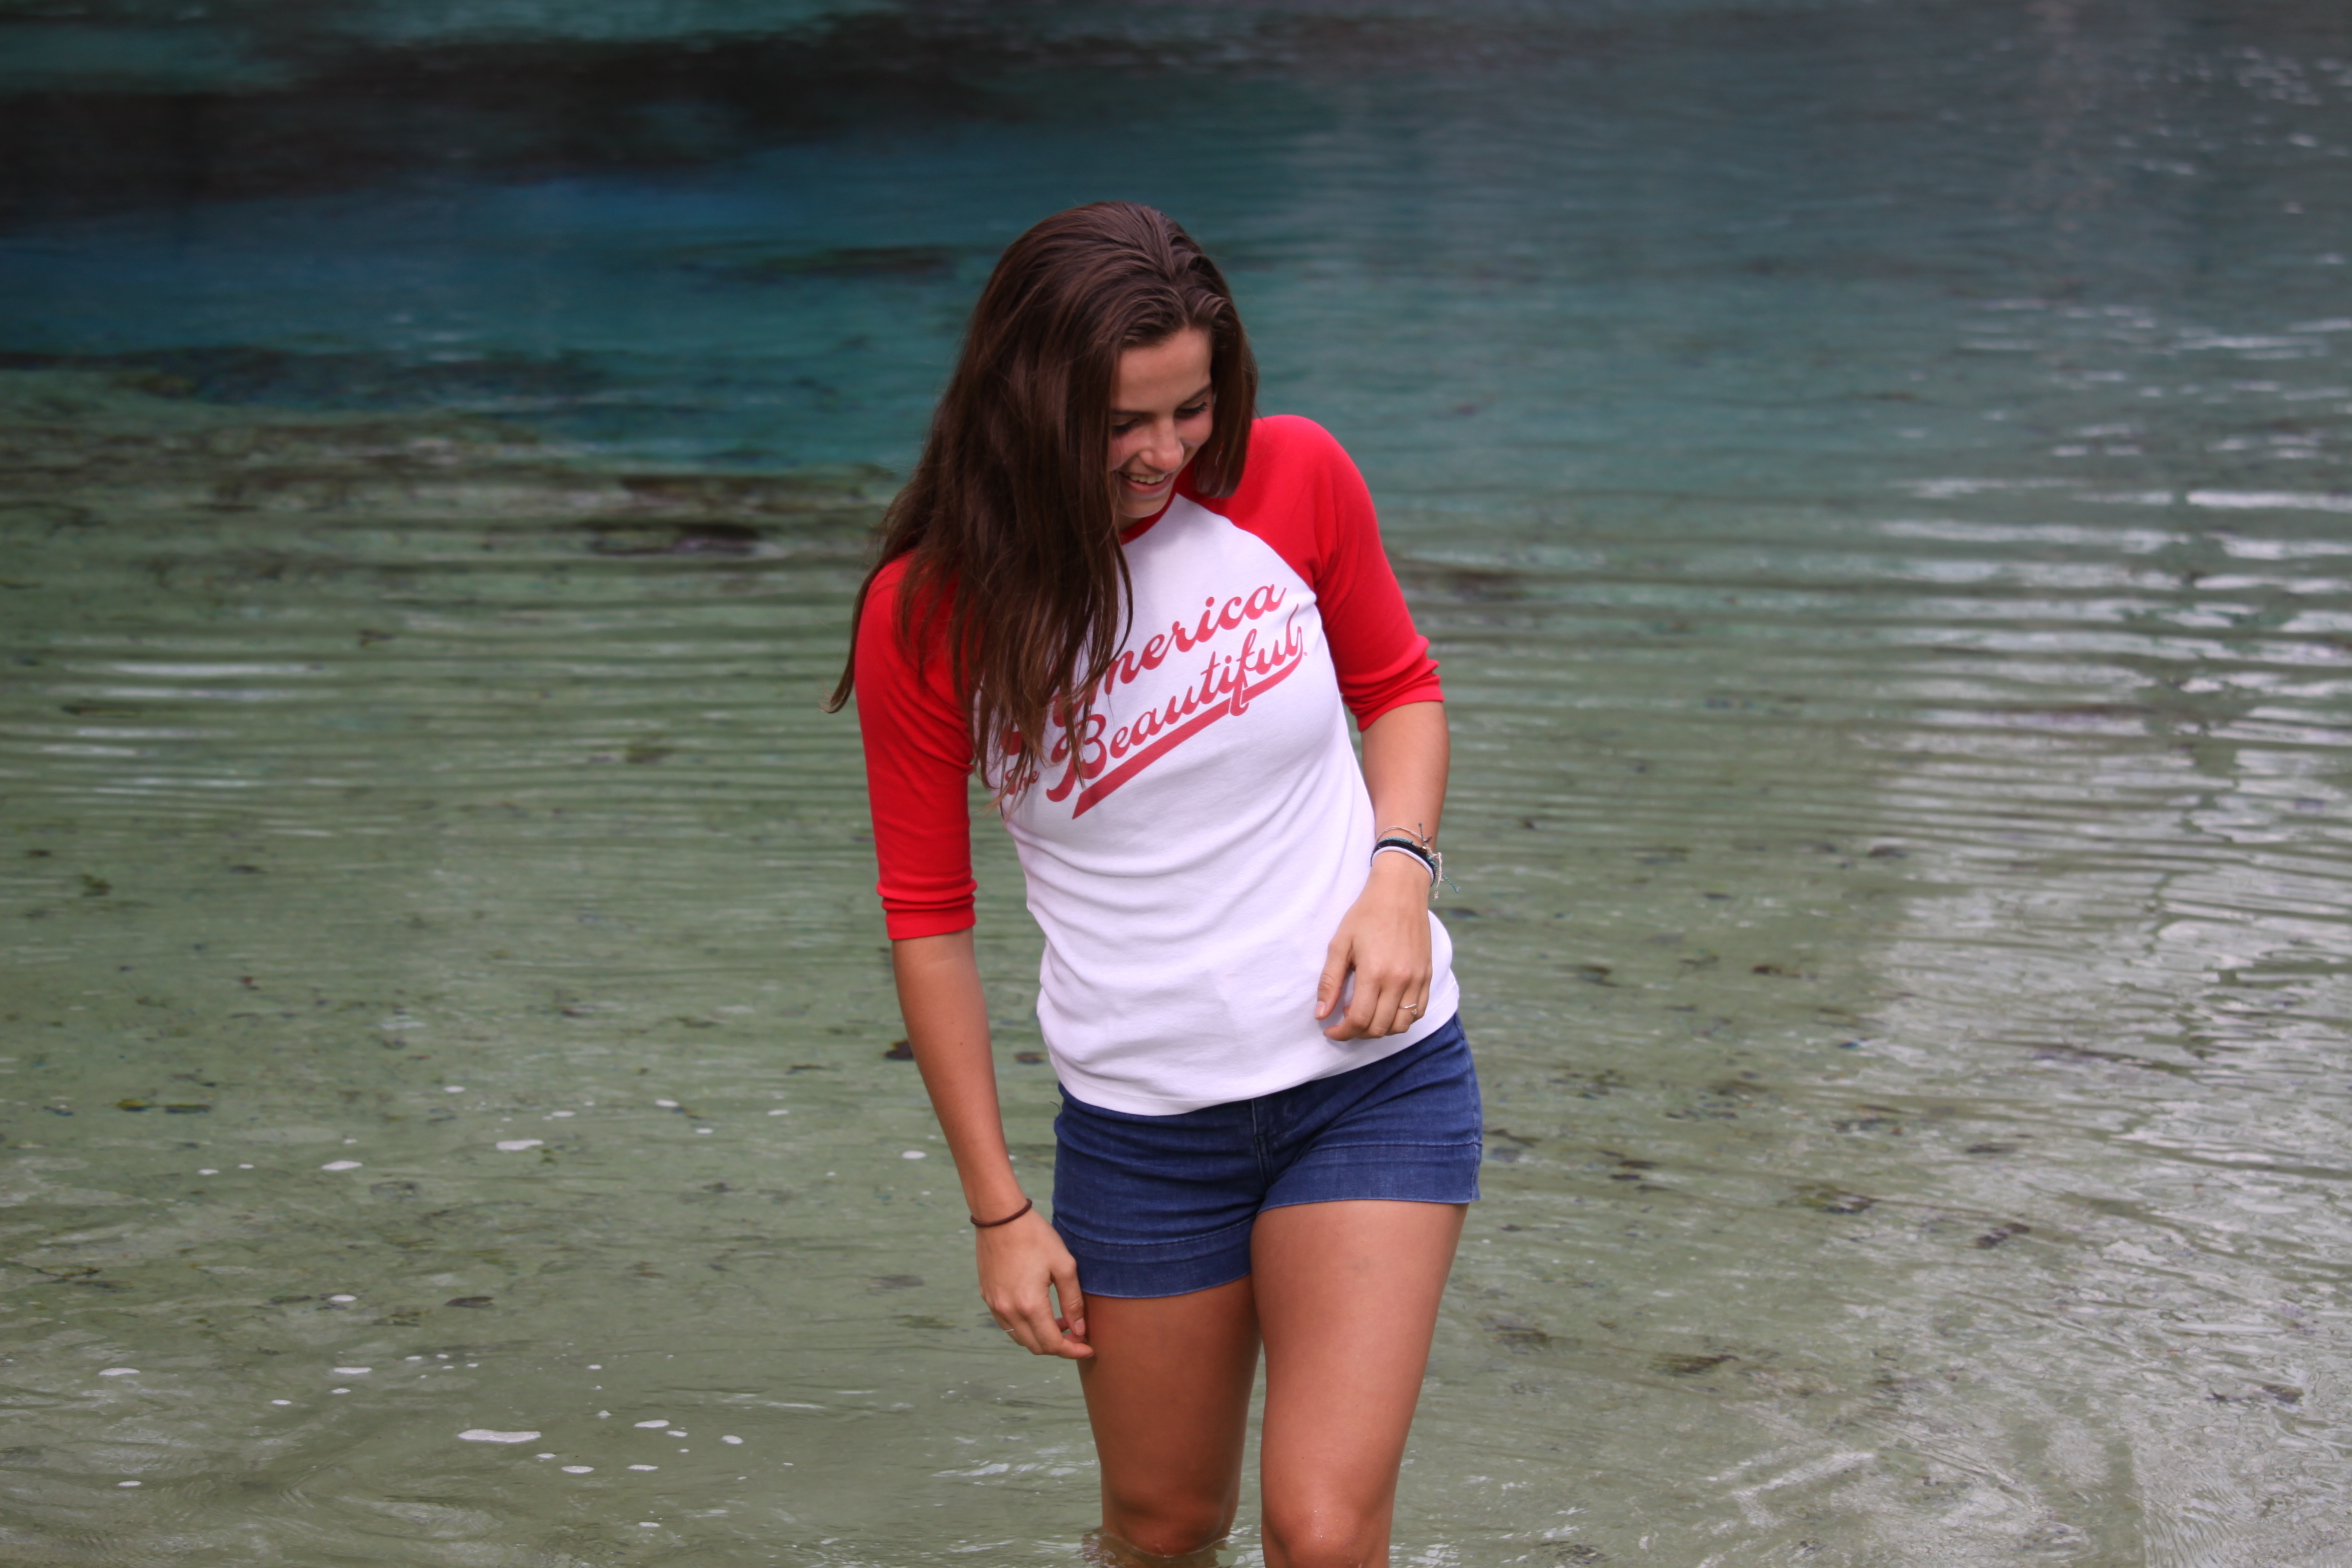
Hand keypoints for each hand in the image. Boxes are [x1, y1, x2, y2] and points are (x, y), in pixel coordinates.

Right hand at [976, 1208, 1091, 1358]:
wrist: (1000, 1216)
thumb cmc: (1035, 1237)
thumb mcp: (1064, 1266)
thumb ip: (1073, 1301)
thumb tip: (1079, 1329)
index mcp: (1029, 1305)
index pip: (1053, 1344)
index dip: (1073, 1350)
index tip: (1088, 1348)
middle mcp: (1008, 1311)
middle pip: (1036, 1346)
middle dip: (1059, 1346)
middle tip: (1077, 1333)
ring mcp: (994, 1305)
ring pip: (1020, 1338)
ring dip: (1041, 1337)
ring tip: (1060, 1320)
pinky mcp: (988, 1296)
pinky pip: (1007, 1324)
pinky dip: (1025, 1326)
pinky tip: (1039, 1310)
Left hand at [1315, 852, 1434, 1040]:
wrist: (1400, 892)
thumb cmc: (1366, 914)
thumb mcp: (1340, 944)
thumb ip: (1330, 981)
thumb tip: (1321, 1013)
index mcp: (1375, 973)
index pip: (1359, 1020)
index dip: (1342, 1032)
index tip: (1330, 1029)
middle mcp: (1399, 981)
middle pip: (1379, 1028)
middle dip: (1358, 1033)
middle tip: (1345, 1022)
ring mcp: (1417, 980)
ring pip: (1401, 1025)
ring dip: (1381, 1029)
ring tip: (1365, 1015)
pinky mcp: (1427, 975)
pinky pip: (1418, 1012)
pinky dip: (1402, 1019)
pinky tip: (1386, 1008)